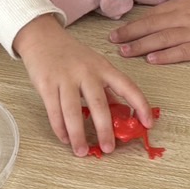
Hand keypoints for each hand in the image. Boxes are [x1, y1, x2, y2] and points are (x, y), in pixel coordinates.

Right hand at [14, 15, 150, 155]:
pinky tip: (65, 139)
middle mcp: (86, 71)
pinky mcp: (46, 83)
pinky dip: (60, 128)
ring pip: (73, 111)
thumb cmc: (71, 54)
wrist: (42, 36)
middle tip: (109, 148)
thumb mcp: (94, 65)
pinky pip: (54, 110)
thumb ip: (105, 87)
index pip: (127, 86)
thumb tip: (119, 113)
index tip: (148, 124)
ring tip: (82, 152)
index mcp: (103, 67)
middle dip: (105, 129)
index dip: (140, 105)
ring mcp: (65, 77)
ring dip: (78, 135)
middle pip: (99, 104)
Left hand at [108, 0, 189, 63]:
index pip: (153, 14)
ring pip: (161, 39)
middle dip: (129, 33)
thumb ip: (183, 8)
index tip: (119, 28)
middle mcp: (186, 16)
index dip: (134, 22)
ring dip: (140, 46)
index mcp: (185, 3)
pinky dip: (164, 56)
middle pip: (151, 25)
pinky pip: (181, 52)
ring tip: (124, 51)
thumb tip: (163, 15)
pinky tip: (151, 59)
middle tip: (112, 41)